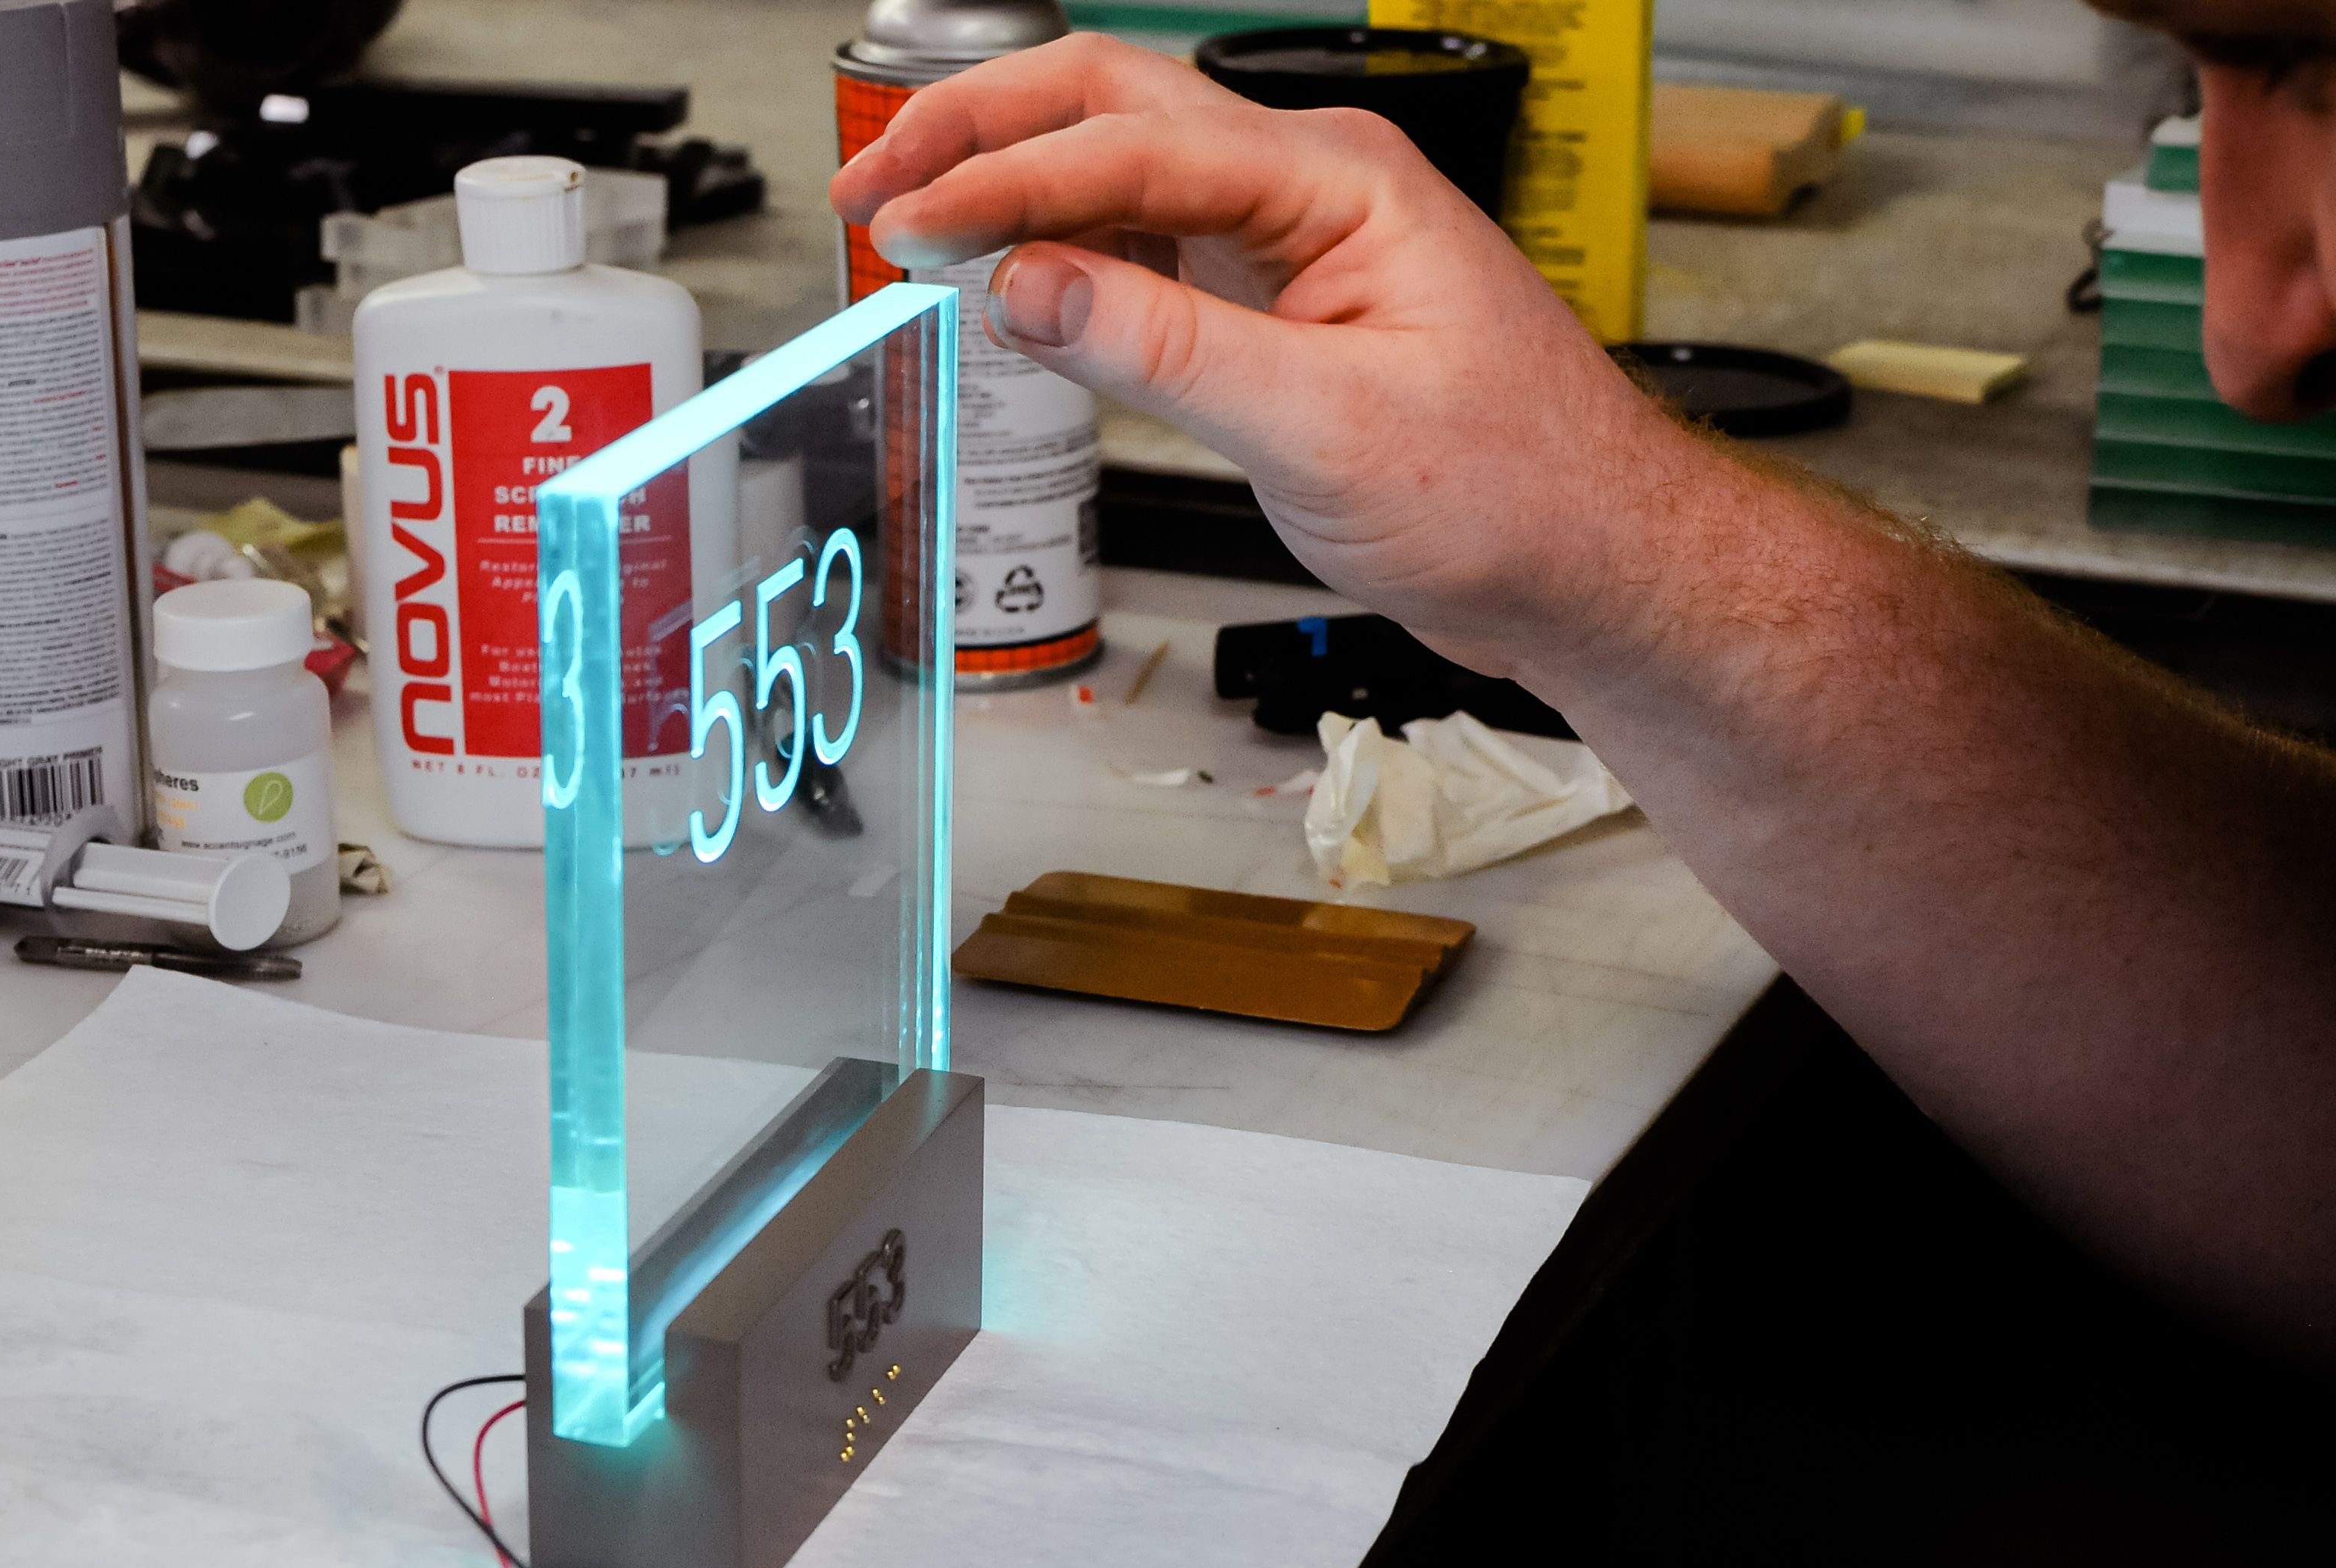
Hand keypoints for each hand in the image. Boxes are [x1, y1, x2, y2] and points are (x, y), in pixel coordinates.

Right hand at [828, 34, 1719, 681]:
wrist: (1596, 563)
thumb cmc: (1516, 492)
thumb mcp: (1326, 428)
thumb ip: (1168, 350)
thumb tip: (1030, 288)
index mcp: (1335, 182)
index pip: (1129, 146)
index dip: (1002, 185)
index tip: (909, 228)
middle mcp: (1310, 187)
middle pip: (1112, 103)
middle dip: (980, 132)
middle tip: (873, 183)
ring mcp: (1292, 240)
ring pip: (1121, 166)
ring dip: (1011, 186)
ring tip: (911, 227)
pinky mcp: (1276, 303)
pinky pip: (1147, 245)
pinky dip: (1061, 253)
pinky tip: (1007, 284)